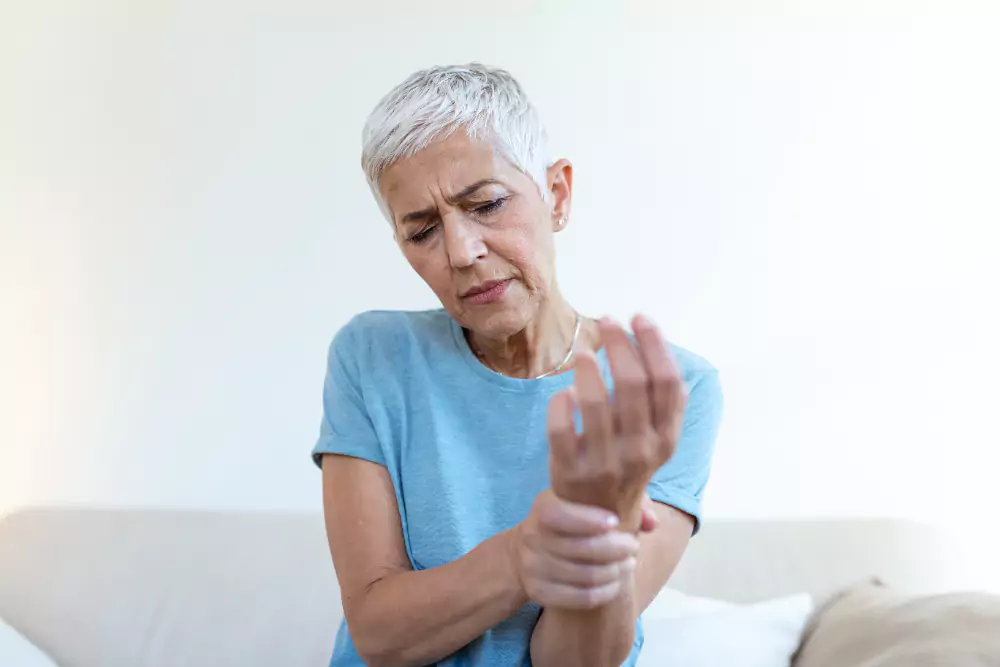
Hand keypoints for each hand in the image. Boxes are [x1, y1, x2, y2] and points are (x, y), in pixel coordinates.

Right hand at [510, 489, 639, 609]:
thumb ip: (625, 501)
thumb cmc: (570, 519)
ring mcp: (532, 567)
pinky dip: (604, 593)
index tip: (616, 522)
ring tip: (628, 564)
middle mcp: (532, 536)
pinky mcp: (537, 592)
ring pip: (585, 576)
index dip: (590, 520)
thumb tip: (651, 523)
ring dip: (614, 572)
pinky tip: (616, 584)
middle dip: (616, 549)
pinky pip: (579, 598)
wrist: (528, 549)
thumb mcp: (587, 501)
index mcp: (542, 508)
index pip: (561, 515)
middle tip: (633, 547)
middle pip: (581, 548)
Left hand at [548, 315, 685, 528]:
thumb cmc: (627, 467)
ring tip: (584, 351)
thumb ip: (665, 406)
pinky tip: (564, 391)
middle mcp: (641, 451)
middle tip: (607, 322)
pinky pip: (561, 429)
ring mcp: (605, 463)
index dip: (654, 344)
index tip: (639, 318)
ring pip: (596, 403)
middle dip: (620, 344)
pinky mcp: (571, 472)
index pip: (668, 383)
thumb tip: (668, 359)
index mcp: (666, 439)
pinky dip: (561, 404)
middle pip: (634, 384)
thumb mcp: (656, 443)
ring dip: (588, 369)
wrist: (598, 523)